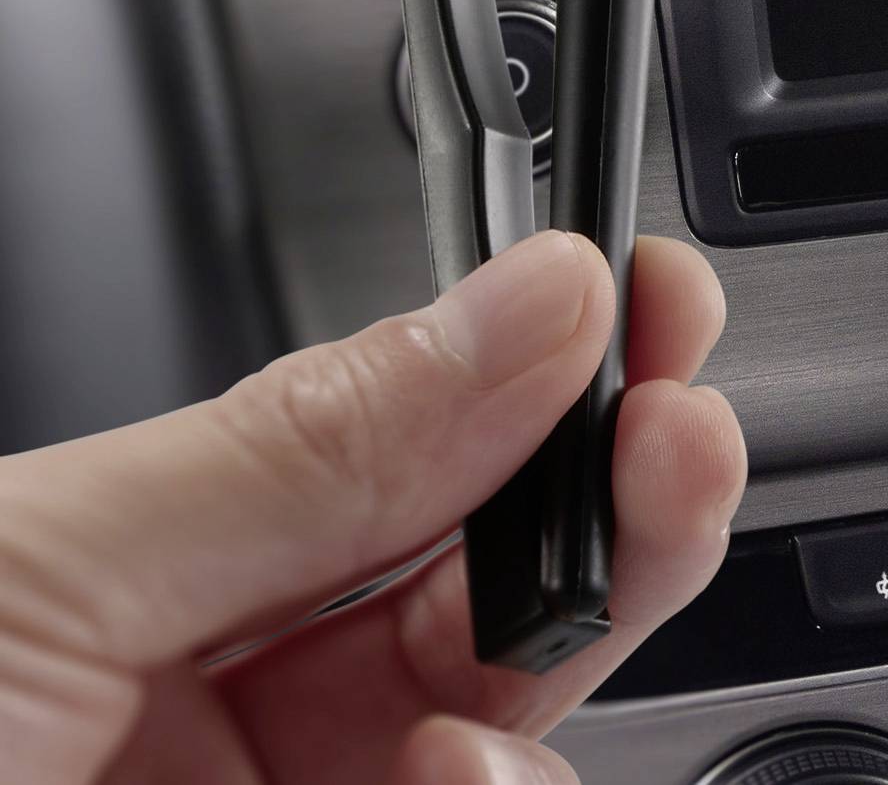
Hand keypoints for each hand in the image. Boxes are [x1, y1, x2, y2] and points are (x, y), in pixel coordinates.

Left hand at [0, 230, 745, 784]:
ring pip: (500, 755)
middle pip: (493, 601)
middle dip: (607, 509)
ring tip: (473, 746)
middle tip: (669, 448)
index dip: (540, 372)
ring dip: (539, 708)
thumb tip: (535, 302)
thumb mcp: (35, 581)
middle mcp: (211, 737)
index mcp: (134, 602)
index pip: (398, 457)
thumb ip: (309, 444)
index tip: (648, 310)